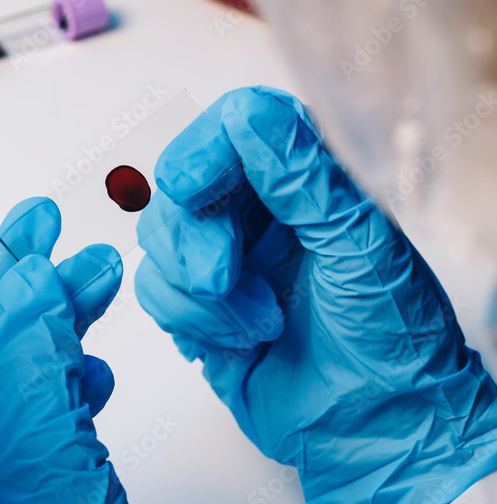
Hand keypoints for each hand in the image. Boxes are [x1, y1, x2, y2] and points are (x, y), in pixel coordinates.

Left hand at [0, 197, 127, 503]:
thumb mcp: (35, 452)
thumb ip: (33, 366)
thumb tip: (31, 285)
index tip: (31, 224)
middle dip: (42, 293)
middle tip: (78, 251)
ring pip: (24, 380)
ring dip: (65, 333)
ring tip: (99, 287)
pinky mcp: (28, 487)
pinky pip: (44, 421)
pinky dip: (72, 388)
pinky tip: (92, 372)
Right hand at [136, 86, 496, 501]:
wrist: (380, 430)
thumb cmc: (394, 342)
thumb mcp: (360, 248)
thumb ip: (303, 178)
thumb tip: (251, 117)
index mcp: (301, 185)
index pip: (232, 129)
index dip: (203, 149)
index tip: (193, 183)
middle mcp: (257, 216)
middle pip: (179, 186)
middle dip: (194, 236)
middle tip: (223, 273)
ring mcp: (222, 261)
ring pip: (158, 238)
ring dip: (200, 289)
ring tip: (257, 319)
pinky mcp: (196, 309)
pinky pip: (154, 290)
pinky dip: (191, 319)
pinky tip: (239, 339)